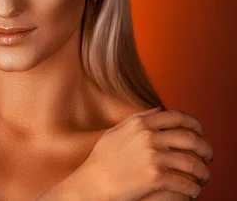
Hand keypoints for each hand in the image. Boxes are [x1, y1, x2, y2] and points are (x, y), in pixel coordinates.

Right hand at [80, 107, 212, 200]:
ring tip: (203, 177)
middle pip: (191, 138)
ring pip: (192, 163)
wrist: (92, 183)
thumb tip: (158, 109)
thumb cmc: (101, 160)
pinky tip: (193, 191)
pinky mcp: (155, 177)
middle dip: (205, 148)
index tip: (200, 133)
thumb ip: (138, 119)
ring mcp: (152, 156)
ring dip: (203, 172)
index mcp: (140, 123)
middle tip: (208, 157)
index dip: (194, 124)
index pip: (178, 117)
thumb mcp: (116, 132)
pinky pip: (185, 183)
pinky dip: (194, 188)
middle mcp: (148, 136)